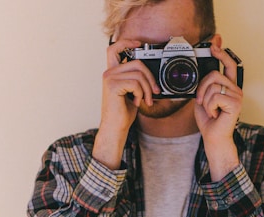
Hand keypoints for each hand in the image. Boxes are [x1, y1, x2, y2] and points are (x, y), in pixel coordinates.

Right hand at [94, 39, 160, 168]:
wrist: (116, 128)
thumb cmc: (123, 112)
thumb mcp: (133, 92)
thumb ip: (137, 79)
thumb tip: (152, 74)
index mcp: (112, 72)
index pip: (114, 48)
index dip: (127, 42)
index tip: (139, 43)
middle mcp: (109, 73)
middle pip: (136, 62)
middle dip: (150, 77)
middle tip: (155, 91)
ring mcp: (109, 78)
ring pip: (138, 74)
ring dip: (147, 88)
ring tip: (146, 100)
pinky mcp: (113, 86)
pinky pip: (136, 83)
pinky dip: (141, 93)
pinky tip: (136, 102)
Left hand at [194, 44, 242, 179]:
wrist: (213, 137)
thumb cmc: (209, 119)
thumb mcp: (202, 97)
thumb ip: (203, 85)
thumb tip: (199, 72)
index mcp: (229, 86)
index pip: (228, 64)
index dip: (222, 52)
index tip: (215, 41)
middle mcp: (235, 89)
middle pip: (214, 74)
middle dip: (202, 88)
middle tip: (202, 101)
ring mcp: (237, 95)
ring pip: (212, 85)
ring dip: (205, 99)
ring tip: (211, 110)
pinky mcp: (236, 103)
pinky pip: (214, 96)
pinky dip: (209, 107)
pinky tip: (215, 114)